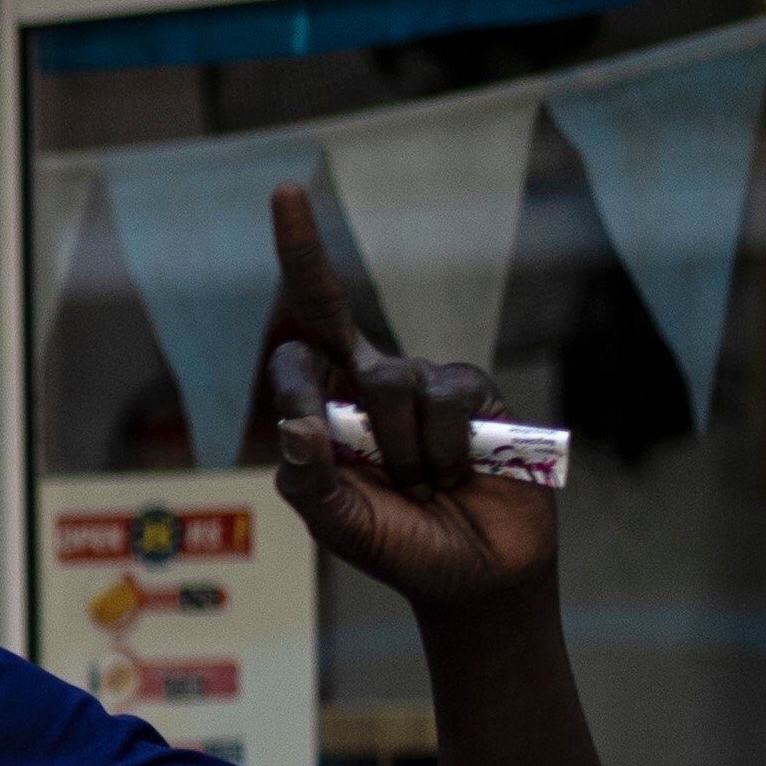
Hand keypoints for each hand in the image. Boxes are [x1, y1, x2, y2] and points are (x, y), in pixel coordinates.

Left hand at [251, 182, 556, 615]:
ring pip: (391, 384)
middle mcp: (373, 381)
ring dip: (401, 453)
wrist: (475, 575)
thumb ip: (307, 478)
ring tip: (423, 486)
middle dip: (312, 289)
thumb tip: (294, 424)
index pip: (306, 321)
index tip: (288, 190)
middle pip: (337, 328)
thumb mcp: (336, 522)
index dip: (300, 253)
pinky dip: (443, 448)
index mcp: (329, 402)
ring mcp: (426, 385)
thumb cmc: (397, 546)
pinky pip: (446, 398)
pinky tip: (459, 473)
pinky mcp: (478, 396)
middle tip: (315, 282)